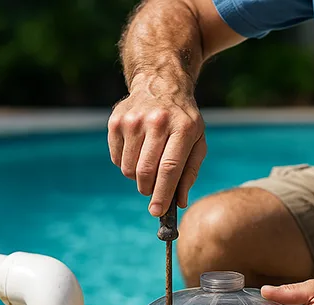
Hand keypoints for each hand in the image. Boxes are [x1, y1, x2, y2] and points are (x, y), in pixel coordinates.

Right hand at [107, 75, 206, 215]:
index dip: (162, 194)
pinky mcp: (116, 121)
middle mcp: (157, 122)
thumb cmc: (184, 120)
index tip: (157, 212)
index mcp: (183, 129)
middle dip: (149, 190)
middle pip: (146, 171)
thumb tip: (180, 202)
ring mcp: (133, 120)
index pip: (169, 169)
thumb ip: (190, 172)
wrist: (160, 82)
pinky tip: (137, 150)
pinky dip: (126, 164)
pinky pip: (117, 159)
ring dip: (138, 177)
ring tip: (148, 163)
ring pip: (129, 169)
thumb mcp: (198, 142)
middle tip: (153, 191)